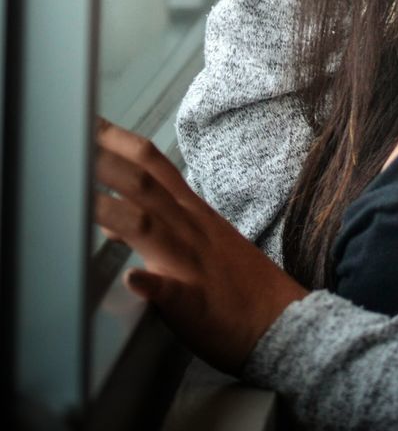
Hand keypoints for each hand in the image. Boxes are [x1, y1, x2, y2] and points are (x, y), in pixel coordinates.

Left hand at [93, 116, 308, 374]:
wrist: (283, 322)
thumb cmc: (236, 286)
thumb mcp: (196, 244)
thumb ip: (152, 225)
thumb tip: (108, 218)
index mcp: (190, 212)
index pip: (150, 163)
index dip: (117, 139)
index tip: (85, 120)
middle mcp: (189, 228)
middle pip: (144, 183)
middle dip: (104, 160)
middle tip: (69, 139)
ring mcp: (192, 263)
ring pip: (150, 227)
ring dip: (115, 210)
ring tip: (81, 200)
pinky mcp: (196, 303)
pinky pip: (174, 292)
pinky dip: (152, 283)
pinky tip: (131, 278)